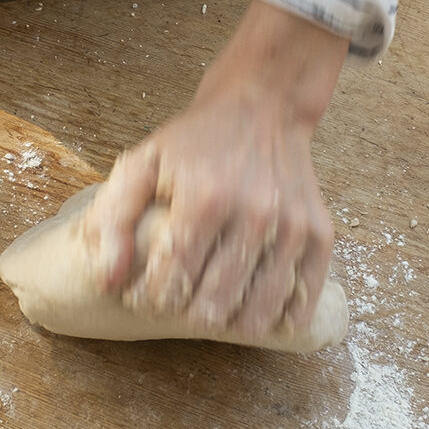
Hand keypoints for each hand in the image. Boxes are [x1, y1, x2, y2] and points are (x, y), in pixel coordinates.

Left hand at [82, 0, 346, 335]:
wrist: (262, 107)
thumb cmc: (196, 141)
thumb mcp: (142, 162)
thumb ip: (113, 219)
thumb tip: (108, 282)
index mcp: (206, 197)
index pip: (172, 279)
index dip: (150, 299)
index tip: (142, 296)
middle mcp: (255, 214)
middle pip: (213, 304)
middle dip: (185, 313)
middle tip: (175, 300)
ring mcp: (293, 227)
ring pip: (256, 313)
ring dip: (227, 321)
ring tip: (208, 305)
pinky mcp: (320, 235)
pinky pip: (302, 301)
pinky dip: (276, 318)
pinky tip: (252, 310)